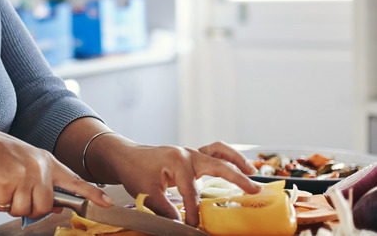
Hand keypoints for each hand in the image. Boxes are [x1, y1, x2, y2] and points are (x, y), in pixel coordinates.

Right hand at [0, 127, 111, 218]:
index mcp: (46, 160)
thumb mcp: (26, 162)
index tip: (107, 203)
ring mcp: (24, 176)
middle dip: (30, 208)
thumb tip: (58, 205)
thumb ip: (43, 181)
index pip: (74, 180)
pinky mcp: (8, 184)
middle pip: (46, 206)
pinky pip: (7, 207)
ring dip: (12, 205)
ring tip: (3, 187)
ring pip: (26, 210)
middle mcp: (39, 168)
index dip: (92, 194)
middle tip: (15, 195)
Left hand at [92, 137, 260, 227]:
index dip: (194, 212)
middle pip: (217, 165)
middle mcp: (187, 154)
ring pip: (218, 152)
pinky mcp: (191, 156)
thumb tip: (179, 224)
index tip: (194, 226)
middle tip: (253, 191)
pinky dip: (227, 157)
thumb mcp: (146, 192)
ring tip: (252, 172)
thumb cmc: (134, 170)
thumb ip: (165, 209)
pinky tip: (239, 166)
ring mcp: (190, 153)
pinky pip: (214, 152)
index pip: (191, 192)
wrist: (126, 156)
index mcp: (176, 161)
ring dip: (236, 161)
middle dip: (236, 178)